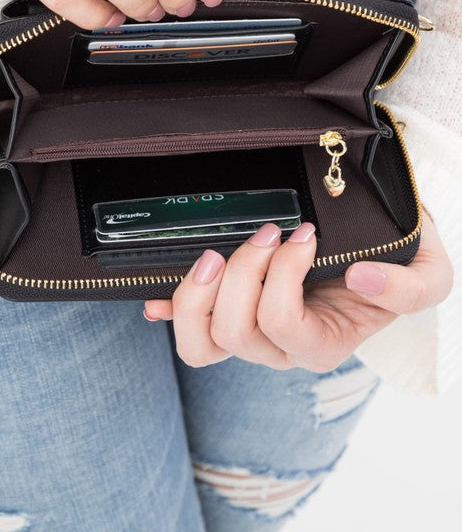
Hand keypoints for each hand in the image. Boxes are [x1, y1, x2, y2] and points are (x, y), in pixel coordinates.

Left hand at [143, 211, 452, 370]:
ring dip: (198, 291)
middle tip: (266, 232)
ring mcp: (252, 334)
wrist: (380, 253)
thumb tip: (357, 277)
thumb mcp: (427, 275)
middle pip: (233, 332)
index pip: (282, 324)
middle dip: (241, 273)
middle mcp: (281, 347)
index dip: (282, 278)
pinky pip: (189, 330)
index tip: (304, 232)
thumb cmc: (398, 263)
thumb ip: (407, 288)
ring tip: (217, 252)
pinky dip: (169, 313)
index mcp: (322, 344)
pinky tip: (151, 302)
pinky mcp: (231, 312)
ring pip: (202, 341)